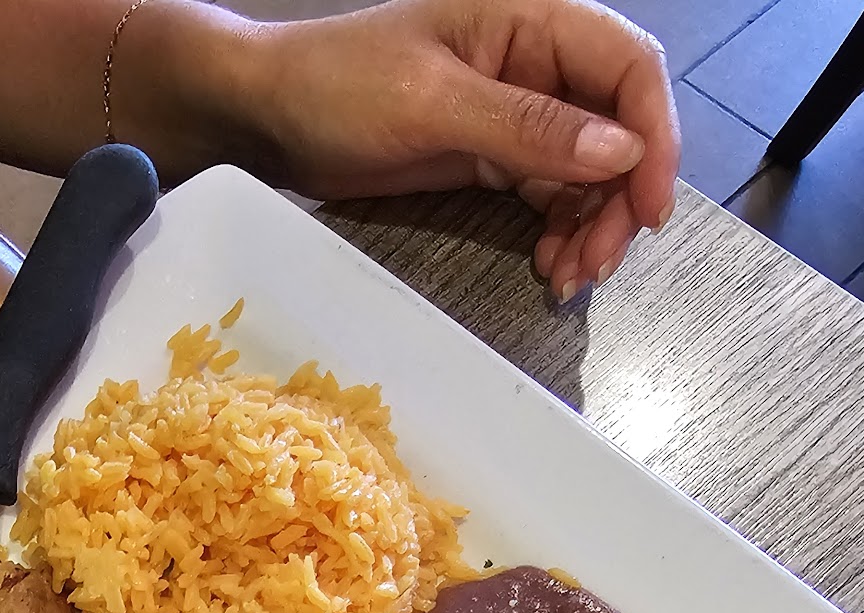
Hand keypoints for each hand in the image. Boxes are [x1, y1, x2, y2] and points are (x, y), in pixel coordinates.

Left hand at [240, 0, 678, 299]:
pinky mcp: (491, 155)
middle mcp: (535, 61)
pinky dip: (559, 233)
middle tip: (599, 262)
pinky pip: (549, 195)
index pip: (629, 67)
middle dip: (620, 198)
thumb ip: (527, 127)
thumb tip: (617, 151)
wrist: (268, 116)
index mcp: (532, 19)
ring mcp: (516, 112)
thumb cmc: (335, 86)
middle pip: (619, 126)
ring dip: (592, 226)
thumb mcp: (433, 104)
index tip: (648, 206)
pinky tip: (549, 265)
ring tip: (569, 277)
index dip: (654, 136)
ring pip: (589, 170)